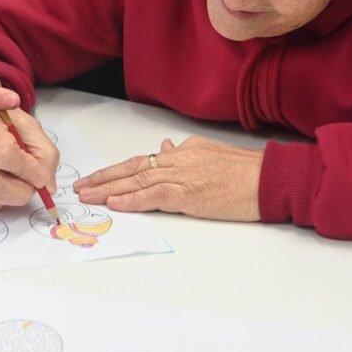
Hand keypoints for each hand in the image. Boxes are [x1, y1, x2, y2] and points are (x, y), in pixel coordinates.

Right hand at [0, 107, 59, 212]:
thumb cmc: (12, 127)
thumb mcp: (34, 132)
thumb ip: (45, 157)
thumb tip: (46, 186)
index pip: (4, 154)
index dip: (27, 170)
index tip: (40, 177)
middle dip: (19, 192)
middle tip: (32, 187)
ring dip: (8, 198)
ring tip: (16, 181)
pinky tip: (1, 182)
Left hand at [74, 136, 262, 221]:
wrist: (270, 178)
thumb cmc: (248, 171)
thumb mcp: (212, 153)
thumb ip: (186, 153)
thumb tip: (164, 148)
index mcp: (183, 152)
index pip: (142, 161)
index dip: (116, 170)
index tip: (97, 178)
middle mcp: (179, 160)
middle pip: (133, 169)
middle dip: (104, 178)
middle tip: (81, 187)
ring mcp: (184, 176)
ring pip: (138, 181)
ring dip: (109, 189)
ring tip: (88, 196)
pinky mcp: (191, 194)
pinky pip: (156, 196)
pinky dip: (133, 200)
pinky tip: (116, 203)